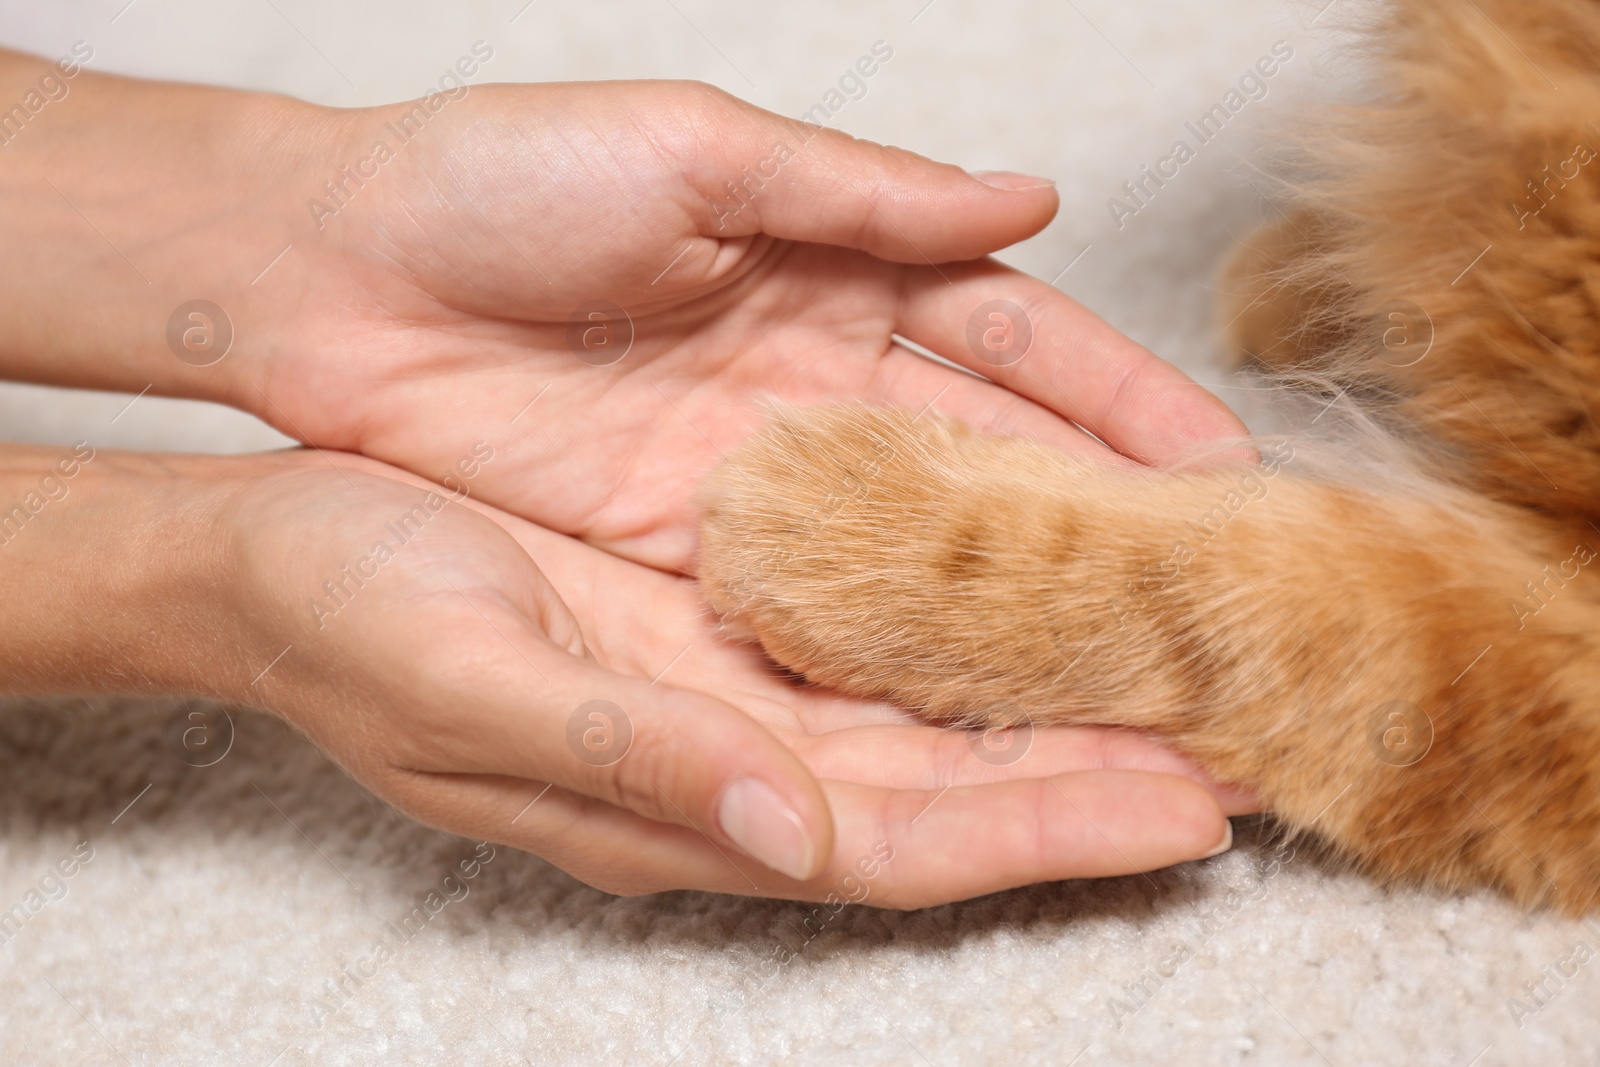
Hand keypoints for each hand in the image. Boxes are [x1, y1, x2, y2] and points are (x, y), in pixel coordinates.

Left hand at [0, 62, 1245, 571]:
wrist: (328, 274)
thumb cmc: (497, 180)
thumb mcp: (694, 153)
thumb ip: (863, 194)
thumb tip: (1028, 203)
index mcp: (833, 278)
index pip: (1011, 345)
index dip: (1116, 399)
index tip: (1217, 463)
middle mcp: (814, 394)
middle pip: (986, 470)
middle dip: (1099, 530)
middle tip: (1209, 599)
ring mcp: (756, 486)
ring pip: (918, 559)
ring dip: (1016, 614)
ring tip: (1127, 673)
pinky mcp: (685, 559)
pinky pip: (815, 615)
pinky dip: (895, 654)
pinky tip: (976, 696)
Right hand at [209, 450, 1244, 904]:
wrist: (264, 551)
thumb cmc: (346, 615)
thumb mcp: (472, 680)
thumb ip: (633, 758)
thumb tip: (789, 831)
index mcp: (675, 796)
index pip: (898, 840)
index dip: (1042, 832)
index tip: (1183, 810)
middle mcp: (721, 756)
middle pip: (944, 789)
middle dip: (1091, 774)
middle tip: (1239, 739)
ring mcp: (719, 690)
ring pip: (921, 715)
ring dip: (1046, 700)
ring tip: (1176, 665)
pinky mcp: (705, 617)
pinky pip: (863, 634)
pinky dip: (958, 622)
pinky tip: (1027, 587)